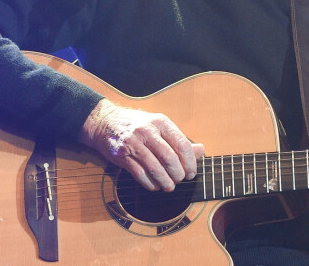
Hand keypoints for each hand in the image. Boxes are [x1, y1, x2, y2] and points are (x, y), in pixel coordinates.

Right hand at [79, 98, 204, 191]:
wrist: (106, 122)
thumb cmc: (139, 125)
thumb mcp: (160, 126)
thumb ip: (179, 139)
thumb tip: (201, 151)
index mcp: (161, 122)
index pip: (181, 144)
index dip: (189, 161)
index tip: (192, 172)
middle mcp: (148, 131)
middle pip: (169, 157)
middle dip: (178, 173)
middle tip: (181, 180)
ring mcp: (133, 143)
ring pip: (154, 167)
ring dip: (165, 181)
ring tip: (170, 186)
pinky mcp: (122, 155)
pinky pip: (139, 174)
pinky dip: (150, 183)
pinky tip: (155, 186)